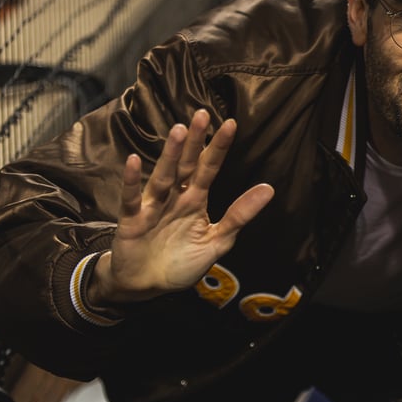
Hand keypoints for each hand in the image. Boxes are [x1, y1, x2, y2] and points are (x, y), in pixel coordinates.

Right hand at [89, 110, 273, 303]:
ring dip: (171, 155)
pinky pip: (132, 199)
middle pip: (187, 165)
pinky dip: (132, 182)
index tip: (231, 124)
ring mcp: (152, 206)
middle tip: (203, 114)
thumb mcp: (217, 241)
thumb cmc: (181, 262)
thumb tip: (269, 188)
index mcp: (195, 200)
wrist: (147, 287)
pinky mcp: (132, 221)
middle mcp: (175, 198)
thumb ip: (239, 215)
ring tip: (179, 131)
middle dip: (195, 141)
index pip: (210, 169)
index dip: (219, 148)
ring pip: (163, 177)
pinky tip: (134, 162)